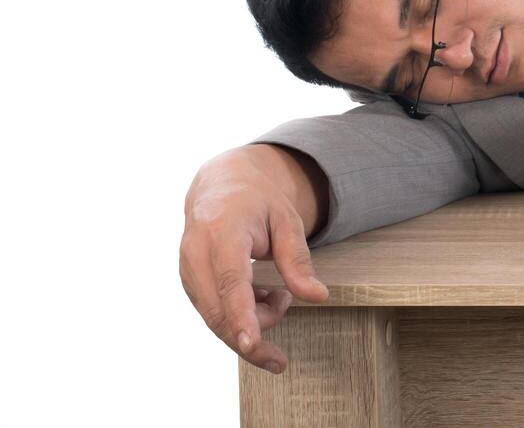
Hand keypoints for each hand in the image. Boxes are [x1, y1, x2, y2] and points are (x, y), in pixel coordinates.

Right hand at [179, 146, 329, 373]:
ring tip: (279, 296)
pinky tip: (262, 297)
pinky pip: (213, 312)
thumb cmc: (257, 200)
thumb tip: (317, 296)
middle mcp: (196, 254)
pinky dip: (239, 315)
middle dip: (251, 339)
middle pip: (219, 312)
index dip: (241, 315)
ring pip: (214, 319)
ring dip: (250, 323)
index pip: (231, 282)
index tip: (252, 343)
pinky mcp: (188, 282)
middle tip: (280, 359)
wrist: (221, 184)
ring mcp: (187, 270)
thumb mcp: (287, 220)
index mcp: (222, 232)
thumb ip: (298, 260)